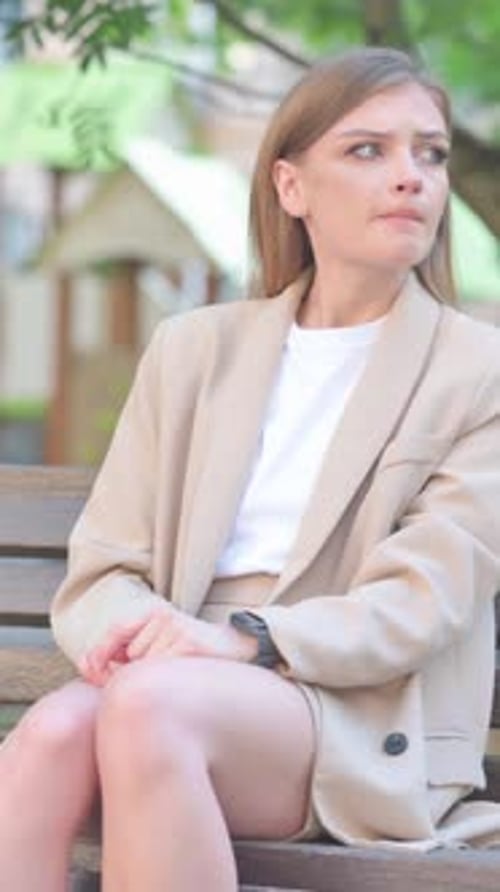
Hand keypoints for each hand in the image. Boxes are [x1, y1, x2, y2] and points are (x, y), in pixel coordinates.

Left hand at [79, 603, 257, 685]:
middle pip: (129, 654)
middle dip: (130, 673)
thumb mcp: (160, 648)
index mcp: (154, 614)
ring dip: (155, 676)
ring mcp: (176, 627)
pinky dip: (169, 678)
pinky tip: (185, 675)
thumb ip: (126, 655)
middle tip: (152, 681)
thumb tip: (89, 667)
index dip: (99, 652)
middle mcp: (163, 616)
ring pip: (144, 664)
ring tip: (178, 674)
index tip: (90, 671)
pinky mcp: (188, 642)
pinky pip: (162, 668)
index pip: (116, 630)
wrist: (239, 648)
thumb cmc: (195, 655)